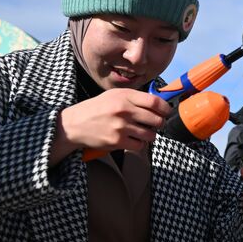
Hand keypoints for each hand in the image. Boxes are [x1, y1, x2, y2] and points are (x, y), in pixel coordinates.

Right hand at [50, 89, 171, 165]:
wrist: (75, 124)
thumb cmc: (98, 109)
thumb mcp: (114, 95)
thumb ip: (134, 98)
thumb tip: (158, 103)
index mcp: (125, 96)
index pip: (155, 102)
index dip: (166, 109)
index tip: (167, 112)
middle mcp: (124, 110)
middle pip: (157, 120)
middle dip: (159, 124)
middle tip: (154, 124)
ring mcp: (121, 126)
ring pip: (150, 135)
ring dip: (149, 135)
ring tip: (141, 132)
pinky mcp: (117, 141)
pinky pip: (140, 145)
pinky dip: (139, 144)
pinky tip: (132, 139)